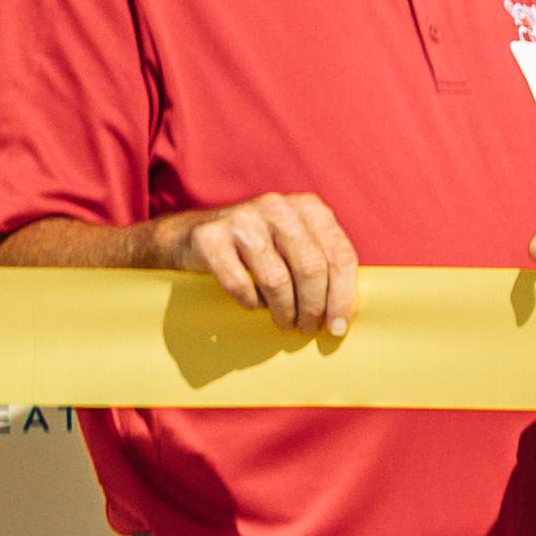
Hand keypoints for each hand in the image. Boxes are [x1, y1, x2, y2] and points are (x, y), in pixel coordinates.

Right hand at [161, 189, 362, 335]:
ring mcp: (241, 218)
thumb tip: (345, 313)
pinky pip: (239, 284)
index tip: (338, 327)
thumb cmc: (258, 250)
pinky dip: (250, 303)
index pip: (340, 254)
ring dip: (284, 311)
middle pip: (312, 268)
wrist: (191, 237)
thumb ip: (323, 264)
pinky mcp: (209, 237)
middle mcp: (277, 206)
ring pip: (277, 280)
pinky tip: (253, 306)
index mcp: (308, 207)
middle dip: (314, 308)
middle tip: (308, 329)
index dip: (343, 296)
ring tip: (285, 324)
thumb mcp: (295, 245)